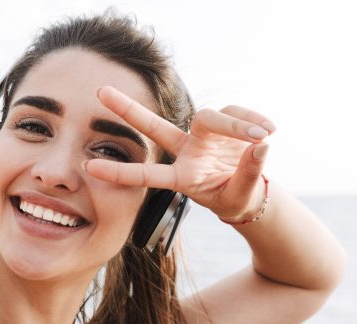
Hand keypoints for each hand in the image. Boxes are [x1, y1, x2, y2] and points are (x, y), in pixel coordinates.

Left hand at [85, 86, 274, 219]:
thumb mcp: (240, 196)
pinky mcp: (222, 122)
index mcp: (182, 177)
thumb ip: (249, 174)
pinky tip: (268, 132)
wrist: (249, 190)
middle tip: (100, 92)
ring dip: (237, 126)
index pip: (146, 175)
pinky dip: (252, 120)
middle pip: (152, 127)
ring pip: (209, 117)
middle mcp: (185, 152)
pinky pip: (236, 113)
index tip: (88, 168)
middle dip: (127, 110)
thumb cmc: (235, 198)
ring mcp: (202, 135)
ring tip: (263, 136)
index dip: (120, 172)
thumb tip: (261, 146)